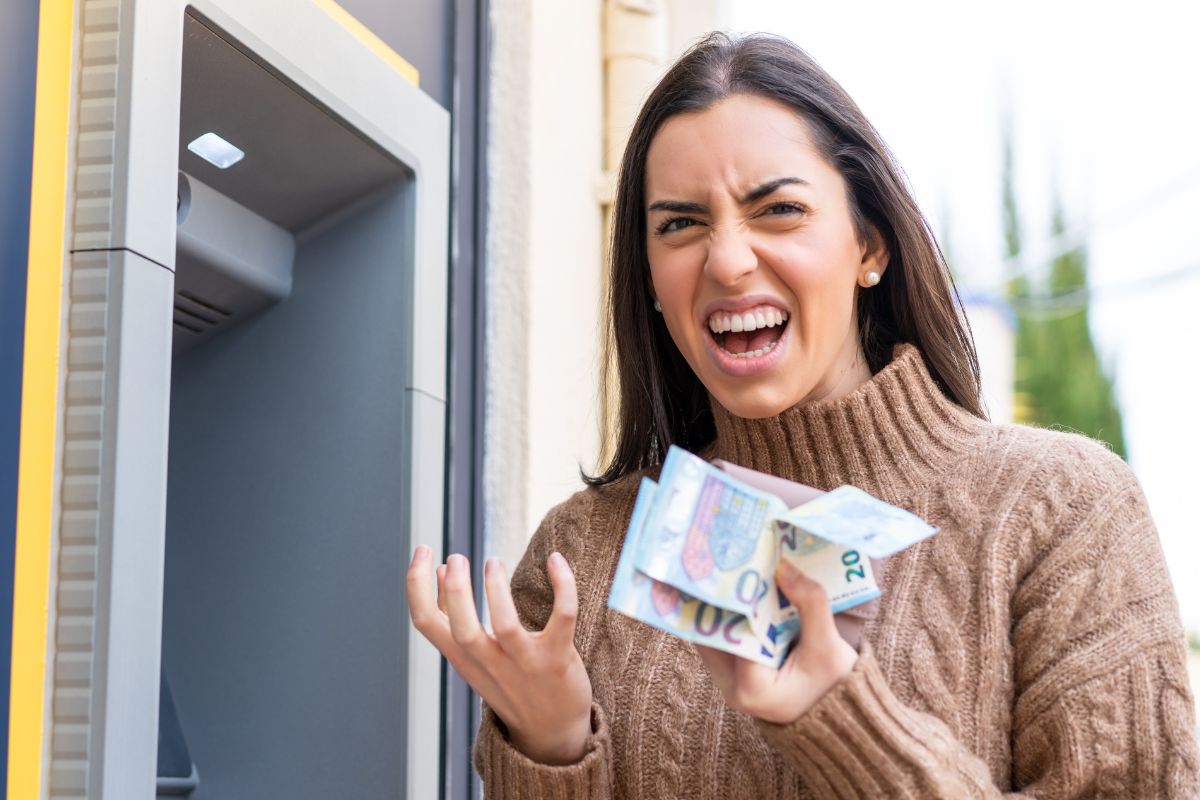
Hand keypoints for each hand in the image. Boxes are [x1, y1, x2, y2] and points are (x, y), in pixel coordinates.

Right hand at [407, 547, 592, 763]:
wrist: (551, 733)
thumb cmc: (509, 684)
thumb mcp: (474, 657)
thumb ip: (456, 616)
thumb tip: (442, 570)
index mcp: (463, 658)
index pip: (426, 623)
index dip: (416, 585)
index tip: (423, 550)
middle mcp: (489, 663)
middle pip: (461, 629)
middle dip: (455, 591)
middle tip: (457, 557)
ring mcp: (524, 663)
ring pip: (505, 627)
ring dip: (497, 590)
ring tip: (492, 562)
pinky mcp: (558, 659)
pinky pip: (563, 617)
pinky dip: (562, 585)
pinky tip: (555, 560)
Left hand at [695, 560, 858, 723]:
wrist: (843, 714)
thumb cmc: (837, 687)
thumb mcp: (829, 646)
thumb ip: (810, 604)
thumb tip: (783, 566)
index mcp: (750, 688)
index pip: (731, 633)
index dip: (732, 599)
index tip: (732, 566)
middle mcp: (731, 690)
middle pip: (714, 634)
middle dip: (720, 599)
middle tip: (724, 560)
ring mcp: (730, 685)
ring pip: (715, 636)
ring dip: (724, 606)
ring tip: (729, 568)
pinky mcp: (735, 676)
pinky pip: (725, 641)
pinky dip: (732, 618)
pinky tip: (742, 589)